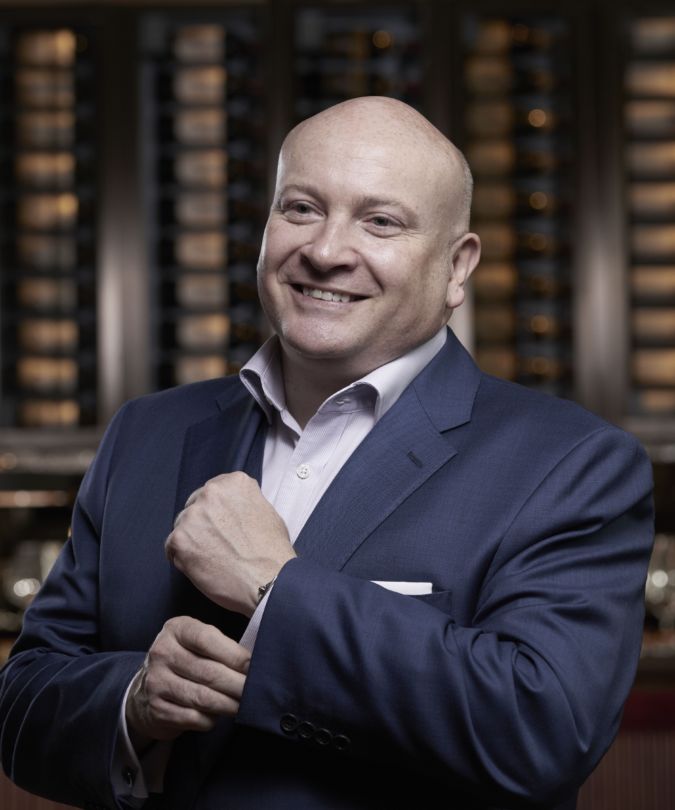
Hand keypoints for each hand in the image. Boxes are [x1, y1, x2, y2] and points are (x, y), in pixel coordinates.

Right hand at [125, 616, 249, 747]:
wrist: (147, 688)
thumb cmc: (186, 659)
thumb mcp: (196, 640)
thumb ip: (221, 644)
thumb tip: (257, 660)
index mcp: (176, 629)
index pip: (208, 639)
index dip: (235, 655)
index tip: (254, 667)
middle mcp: (162, 652)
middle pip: (209, 672)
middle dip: (238, 685)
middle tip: (255, 692)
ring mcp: (156, 682)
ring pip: (203, 698)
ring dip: (229, 705)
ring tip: (243, 705)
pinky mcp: (156, 709)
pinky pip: (193, 718)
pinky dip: (211, 719)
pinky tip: (217, 716)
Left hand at [165, 471, 295, 616]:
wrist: (268, 581)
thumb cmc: (272, 552)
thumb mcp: (266, 511)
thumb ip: (244, 503)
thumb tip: (232, 509)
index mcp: (234, 483)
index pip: (214, 491)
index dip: (216, 510)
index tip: (220, 524)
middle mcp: (211, 493)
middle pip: (195, 505)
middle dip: (202, 523)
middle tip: (216, 543)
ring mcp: (193, 515)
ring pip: (182, 526)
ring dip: (192, 539)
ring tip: (211, 558)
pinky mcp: (180, 539)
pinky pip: (172, 546)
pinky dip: (182, 557)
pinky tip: (200, 566)